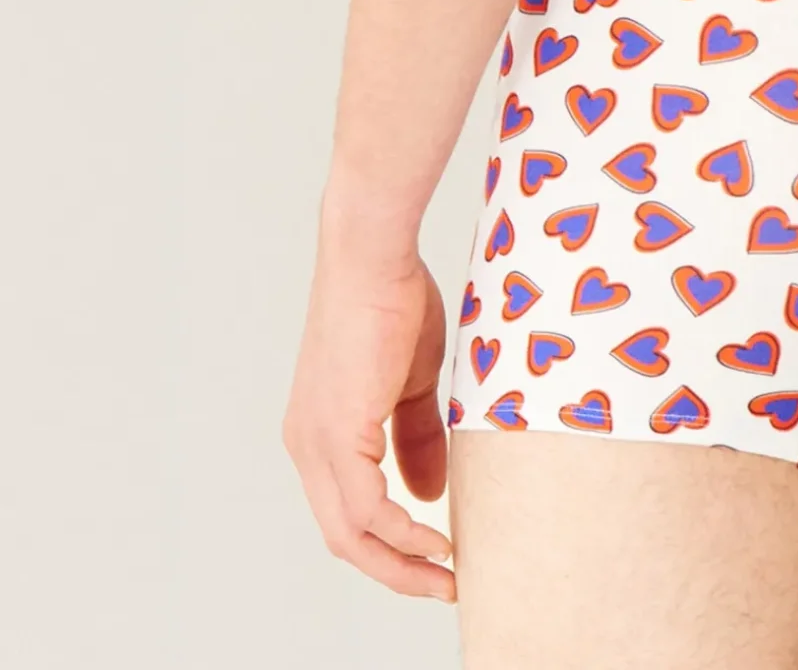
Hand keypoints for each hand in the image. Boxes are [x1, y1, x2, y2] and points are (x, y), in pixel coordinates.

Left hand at [283, 242, 456, 601]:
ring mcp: (316, 443)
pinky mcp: (336, 434)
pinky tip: (435, 540)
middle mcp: (307, 447)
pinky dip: (401, 535)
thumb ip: (415, 437)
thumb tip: (428, 494)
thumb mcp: (412, 381)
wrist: (374, 255)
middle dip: (395, 571)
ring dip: (401, 563)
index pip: (347, 512)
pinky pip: (367, 509)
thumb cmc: (394, 300)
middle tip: (443, 585)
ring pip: (350, 534)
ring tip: (446, 574)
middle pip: (344, 538)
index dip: (389, 544)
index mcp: (320, 433)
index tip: (435, 557)